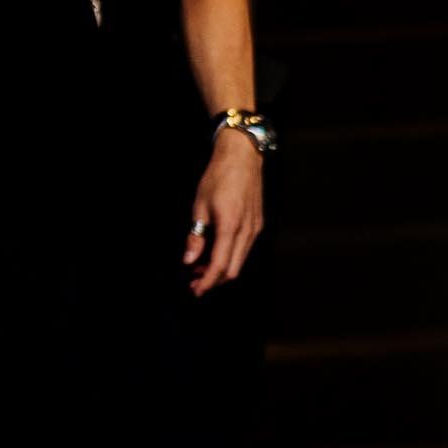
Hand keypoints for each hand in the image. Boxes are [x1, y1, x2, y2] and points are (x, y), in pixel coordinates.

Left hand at [184, 129, 264, 295]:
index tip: (195, 290)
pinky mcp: (258, 224)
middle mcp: (247, 231)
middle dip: (214, 279)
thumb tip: (189, 260)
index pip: (219, 265)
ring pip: (240, 261)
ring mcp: (255, 228)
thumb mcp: (199, 206)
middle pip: (233, 269)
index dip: (207, 281)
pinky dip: (230, 256)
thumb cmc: (219, 177)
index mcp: (230, 226)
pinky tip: (216, 251)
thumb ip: (196, 236)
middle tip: (195, 281)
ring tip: (201, 266)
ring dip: (222, 268)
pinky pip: (245, 248)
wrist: (242, 157)